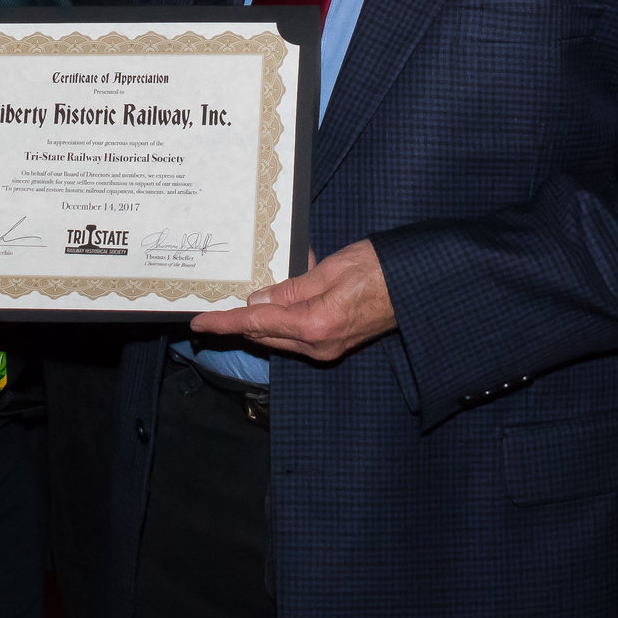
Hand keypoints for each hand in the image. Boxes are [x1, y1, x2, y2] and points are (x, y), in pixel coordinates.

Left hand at [187, 238, 393, 362]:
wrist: (419, 284)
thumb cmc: (380, 269)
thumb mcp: (331, 269)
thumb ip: (292, 289)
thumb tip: (257, 303)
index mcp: (315, 325)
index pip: (257, 324)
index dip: (224, 322)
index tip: (197, 323)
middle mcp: (318, 345)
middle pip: (264, 335)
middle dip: (236, 323)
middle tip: (211, 308)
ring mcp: (327, 349)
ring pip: (278, 337)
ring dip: (258, 321)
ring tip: (239, 301)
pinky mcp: (334, 344)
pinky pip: (295, 335)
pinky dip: (279, 321)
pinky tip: (275, 302)